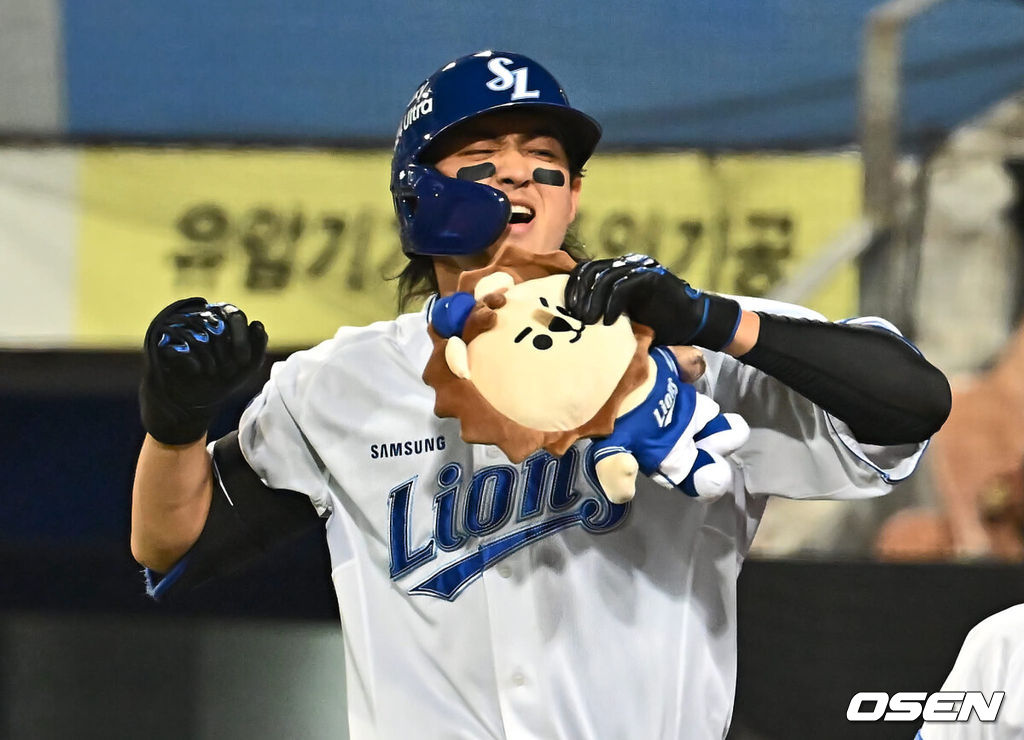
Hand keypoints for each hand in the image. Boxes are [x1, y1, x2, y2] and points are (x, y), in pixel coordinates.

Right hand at [139, 297, 267, 444]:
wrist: (191, 404)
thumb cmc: (221, 380)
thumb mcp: (246, 367)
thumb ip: (258, 346)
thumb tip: (257, 324)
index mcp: (222, 320)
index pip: (234, 314)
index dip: (241, 338)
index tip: (244, 361)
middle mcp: (199, 318)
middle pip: (216, 323)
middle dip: (226, 352)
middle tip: (227, 371)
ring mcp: (178, 327)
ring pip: (198, 332)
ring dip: (210, 358)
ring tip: (212, 373)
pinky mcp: (161, 341)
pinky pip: (178, 343)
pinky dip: (192, 360)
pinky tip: (197, 372)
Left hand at [563, 254, 740, 349]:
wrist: (692, 322)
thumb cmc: (655, 324)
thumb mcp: (622, 317)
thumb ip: (601, 313)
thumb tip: (570, 324)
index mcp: (617, 270)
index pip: (585, 270)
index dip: (571, 287)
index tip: (563, 309)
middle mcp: (627, 264)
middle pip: (591, 270)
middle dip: (579, 293)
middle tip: (573, 317)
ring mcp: (640, 267)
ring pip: (606, 277)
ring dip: (593, 300)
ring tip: (587, 321)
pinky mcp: (653, 276)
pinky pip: (624, 287)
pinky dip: (613, 304)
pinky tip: (609, 322)